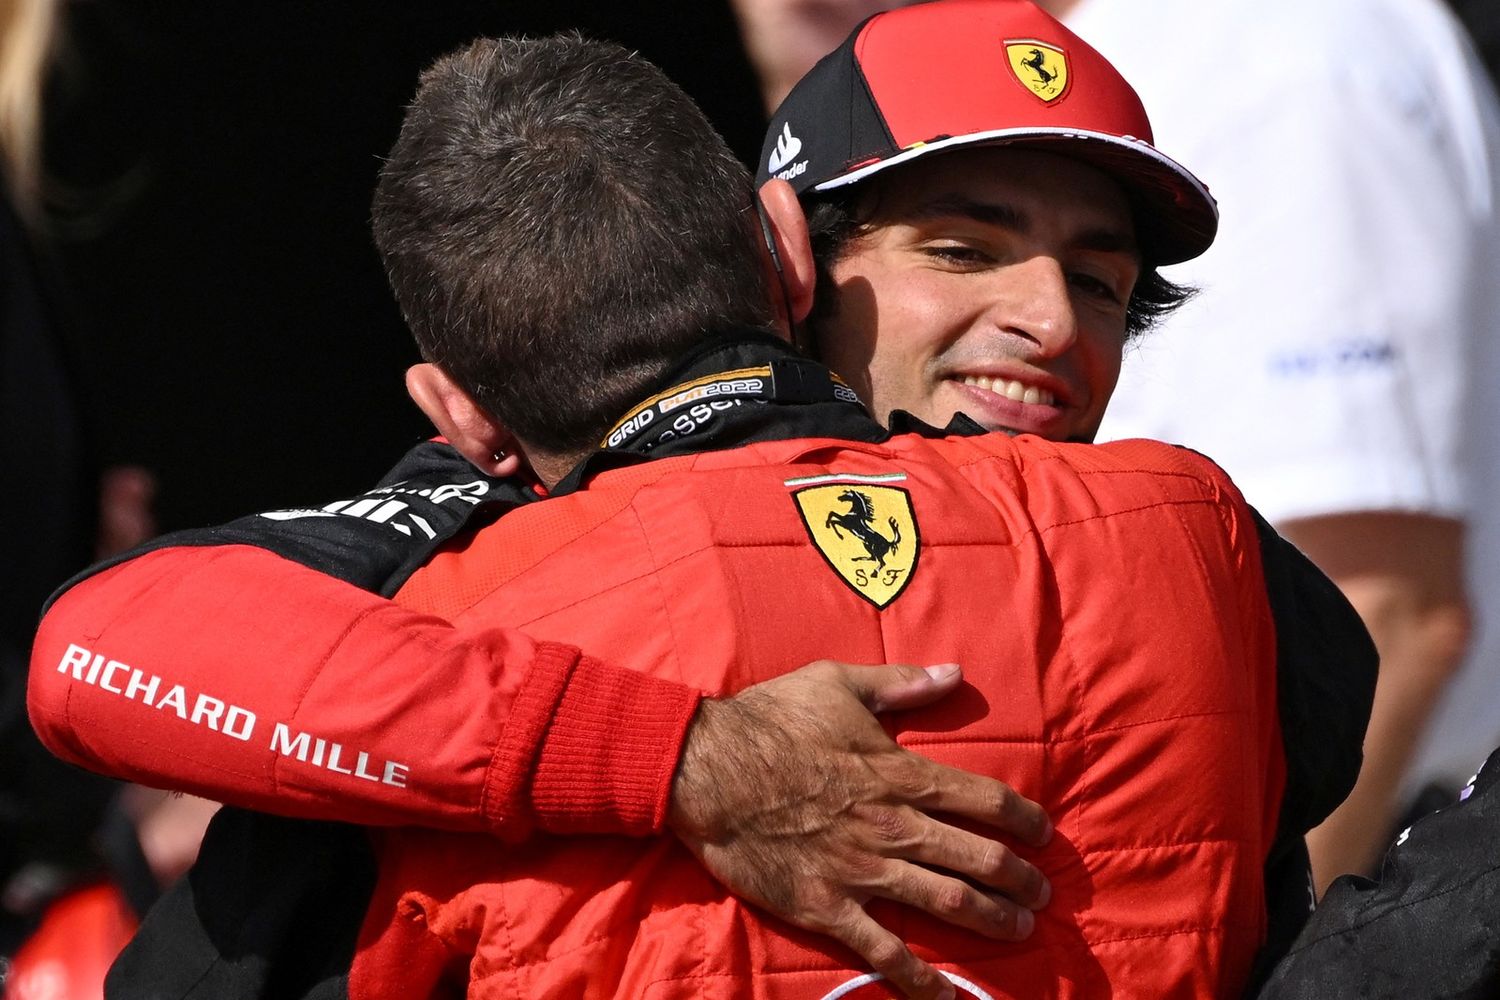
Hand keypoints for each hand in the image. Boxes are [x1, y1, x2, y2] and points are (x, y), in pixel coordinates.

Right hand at [667, 660, 1051, 999]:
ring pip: (948, 903)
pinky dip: (921, 981)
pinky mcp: (828, 906)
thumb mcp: (838, 683)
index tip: (1043, 833)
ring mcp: (863, 871)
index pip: (984, 800)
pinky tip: (949, 998)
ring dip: (993, 919)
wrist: (707, 769)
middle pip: (979, 857)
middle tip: (1042, 893)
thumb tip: (955, 672)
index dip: (1023, 819)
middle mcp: (894, 826)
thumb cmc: (771, 720)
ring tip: (1019, 929)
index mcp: (900, 773)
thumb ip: (902, 683)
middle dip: (1020, 878)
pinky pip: (885, 952)